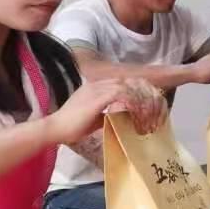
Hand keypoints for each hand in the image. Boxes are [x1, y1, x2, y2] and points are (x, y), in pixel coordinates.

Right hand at [46, 79, 162, 144]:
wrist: (55, 129)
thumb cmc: (72, 127)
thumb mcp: (95, 119)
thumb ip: (109, 114)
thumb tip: (125, 118)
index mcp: (96, 86)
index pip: (124, 81)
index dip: (139, 90)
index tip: (149, 103)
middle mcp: (98, 83)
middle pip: (129, 80)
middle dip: (144, 92)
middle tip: (155, 107)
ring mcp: (97, 88)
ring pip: (128, 86)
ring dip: (141, 99)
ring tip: (149, 113)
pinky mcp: (97, 97)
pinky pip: (122, 94)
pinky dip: (133, 103)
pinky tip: (139, 114)